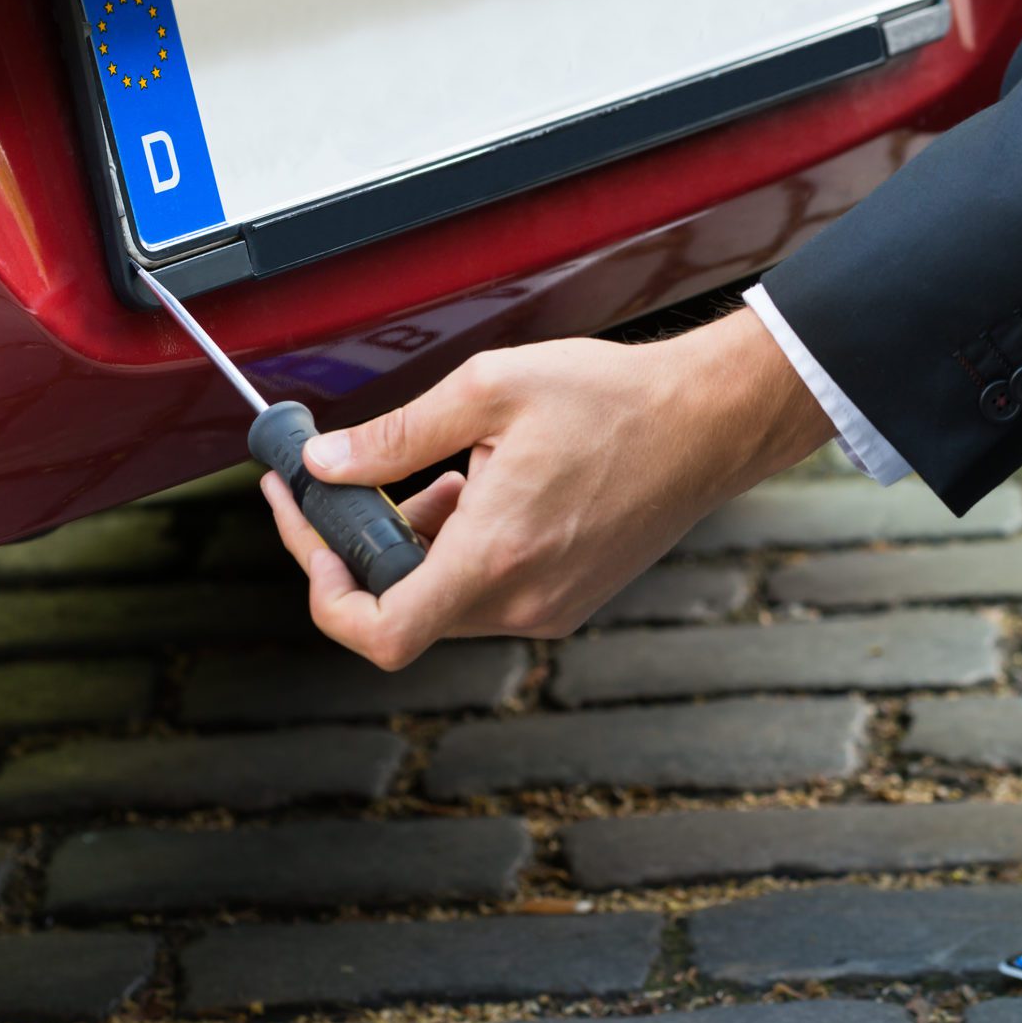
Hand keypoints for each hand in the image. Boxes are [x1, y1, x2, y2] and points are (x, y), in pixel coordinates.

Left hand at [261, 309, 836, 669]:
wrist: (709, 422)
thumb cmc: (616, 401)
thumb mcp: (488, 390)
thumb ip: (396, 435)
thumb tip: (328, 463)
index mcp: (496, 556)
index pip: (380, 632)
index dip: (324, 593)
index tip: (312, 533)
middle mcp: (522, 600)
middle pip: (403, 610)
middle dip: (362, 549)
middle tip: (340, 486)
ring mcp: (549, 607)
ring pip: (443, 600)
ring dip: (415, 546)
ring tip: (431, 478)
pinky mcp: (567, 600)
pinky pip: (485, 593)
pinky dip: (460, 550)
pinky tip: (477, 490)